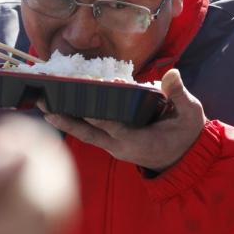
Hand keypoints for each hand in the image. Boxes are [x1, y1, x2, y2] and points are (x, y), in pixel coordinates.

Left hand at [40, 69, 205, 171]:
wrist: (185, 160)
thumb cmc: (186, 134)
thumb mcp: (190, 114)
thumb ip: (178, 94)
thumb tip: (173, 73)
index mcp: (138, 140)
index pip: (112, 125)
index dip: (97, 113)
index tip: (79, 99)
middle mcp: (120, 146)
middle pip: (88, 132)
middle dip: (65, 119)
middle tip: (44, 105)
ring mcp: (113, 147)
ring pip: (84, 134)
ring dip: (64, 121)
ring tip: (42, 106)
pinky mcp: (110, 144)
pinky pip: (88, 134)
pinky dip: (73, 123)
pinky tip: (58, 111)